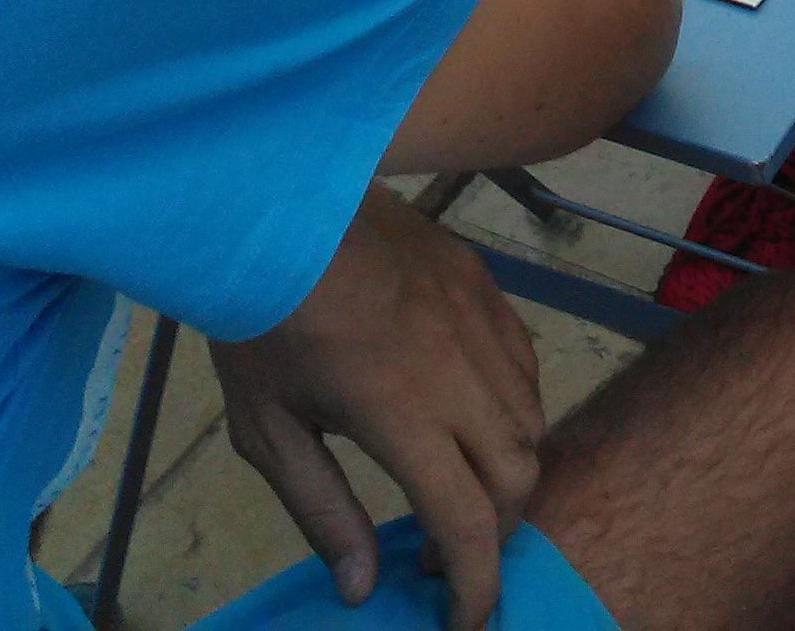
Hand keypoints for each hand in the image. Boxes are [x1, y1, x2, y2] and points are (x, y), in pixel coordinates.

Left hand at [209, 187, 543, 628]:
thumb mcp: (268, 431)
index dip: (475, 586)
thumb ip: (322, 511)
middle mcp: (458, 368)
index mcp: (401, 412)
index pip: (466, 522)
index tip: (463, 622)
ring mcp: (478, 319)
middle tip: (445, 554)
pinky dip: (514, 409)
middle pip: (518, 476)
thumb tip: (366, 586)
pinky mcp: (483, 284)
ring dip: (508, 472)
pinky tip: (468, 417)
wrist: (279, 204)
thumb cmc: (261, 322)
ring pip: (532, 419)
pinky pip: (524, 363)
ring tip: (457, 487)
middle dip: (496, 534)